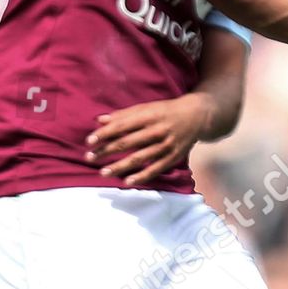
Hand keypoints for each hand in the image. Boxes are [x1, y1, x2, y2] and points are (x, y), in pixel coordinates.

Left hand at [85, 92, 213, 185]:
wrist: (198, 116)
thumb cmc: (166, 111)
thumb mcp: (147, 108)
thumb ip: (123, 115)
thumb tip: (99, 120)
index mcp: (150, 115)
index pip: (122, 125)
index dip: (105, 134)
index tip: (89, 141)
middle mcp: (158, 130)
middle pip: (128, 142)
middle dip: (107, 151)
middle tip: (89, 158)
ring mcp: (167, 144)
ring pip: (140, 157)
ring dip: (120, 166)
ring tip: (103, 172)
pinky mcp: (174, 156)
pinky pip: (156, 168)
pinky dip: (142, 176)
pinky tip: (127, 181)